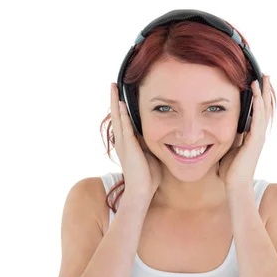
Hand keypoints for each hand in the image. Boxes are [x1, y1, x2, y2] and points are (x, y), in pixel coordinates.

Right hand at [110, 83, 161, 199]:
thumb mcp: (151, 155)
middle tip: (113, 84)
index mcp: (127, 143)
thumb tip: (163, 136)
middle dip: (115, 100)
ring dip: (116, 103)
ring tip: (114, 88)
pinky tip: (123, 105)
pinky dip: (123, 116)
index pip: (123, 120)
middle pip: (116, 115)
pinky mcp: (129, 147)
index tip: (121, 94)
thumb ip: (152, 144)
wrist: (141, 191)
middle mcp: (122, 141)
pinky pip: (125, 128)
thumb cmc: (149, 177)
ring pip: (118, 118)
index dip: (121, 107)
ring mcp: (124, 144)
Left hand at [218, 75, 271, 189]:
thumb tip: (217, 129)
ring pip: (264, 110)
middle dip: (265, 91)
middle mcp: (259, 134)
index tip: (258, 83)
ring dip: (263, 93)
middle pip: (265, 108)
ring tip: (263, 78)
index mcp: (253, 136)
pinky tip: (256, 93)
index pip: (258, 112)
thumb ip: (228, 138)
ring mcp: (259, 137)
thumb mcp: (228, 148)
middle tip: (266, 75)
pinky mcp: (255, 140)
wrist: (235, 185)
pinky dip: (258, 104)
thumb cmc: (230, 171)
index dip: (259, 98)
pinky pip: (258, 118)